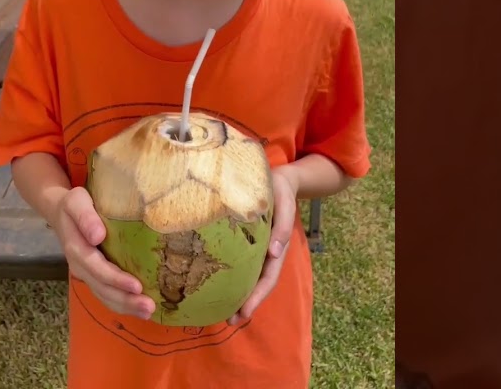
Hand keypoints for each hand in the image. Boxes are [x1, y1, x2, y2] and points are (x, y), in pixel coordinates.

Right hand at [51, 187, 155, 319]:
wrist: (61, 213)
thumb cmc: (74, 205)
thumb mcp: (76, 201)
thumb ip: (85, 216)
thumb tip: (98, 236)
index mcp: (76, 249)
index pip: (97, 268)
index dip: (116, 280)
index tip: (136, 286)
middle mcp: (80, 267)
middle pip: (102, 288)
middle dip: (125, 300)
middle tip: (149, 307)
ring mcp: (86, 274)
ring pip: (104, 296)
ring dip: (126, 307)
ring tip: (148, 312)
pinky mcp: (93, 277)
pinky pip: (106, 295)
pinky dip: (122, 304)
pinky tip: (139, 309)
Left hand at [227, 168, 298, 325]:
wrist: (280, 178)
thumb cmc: (280, 190)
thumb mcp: (284, 203)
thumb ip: (282, 227)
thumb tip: (275, 253)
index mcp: (276, 247)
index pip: (267, 278)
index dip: (257, 297)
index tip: (244, 312)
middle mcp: (266, 253)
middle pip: (257, 284)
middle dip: (246, 304)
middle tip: (230, 321)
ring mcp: (256, 249)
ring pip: (248, 276)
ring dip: (238, 295)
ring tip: (223, 312)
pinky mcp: (245, 242)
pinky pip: (239, 263)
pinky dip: (231, 277)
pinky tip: (216, 284)